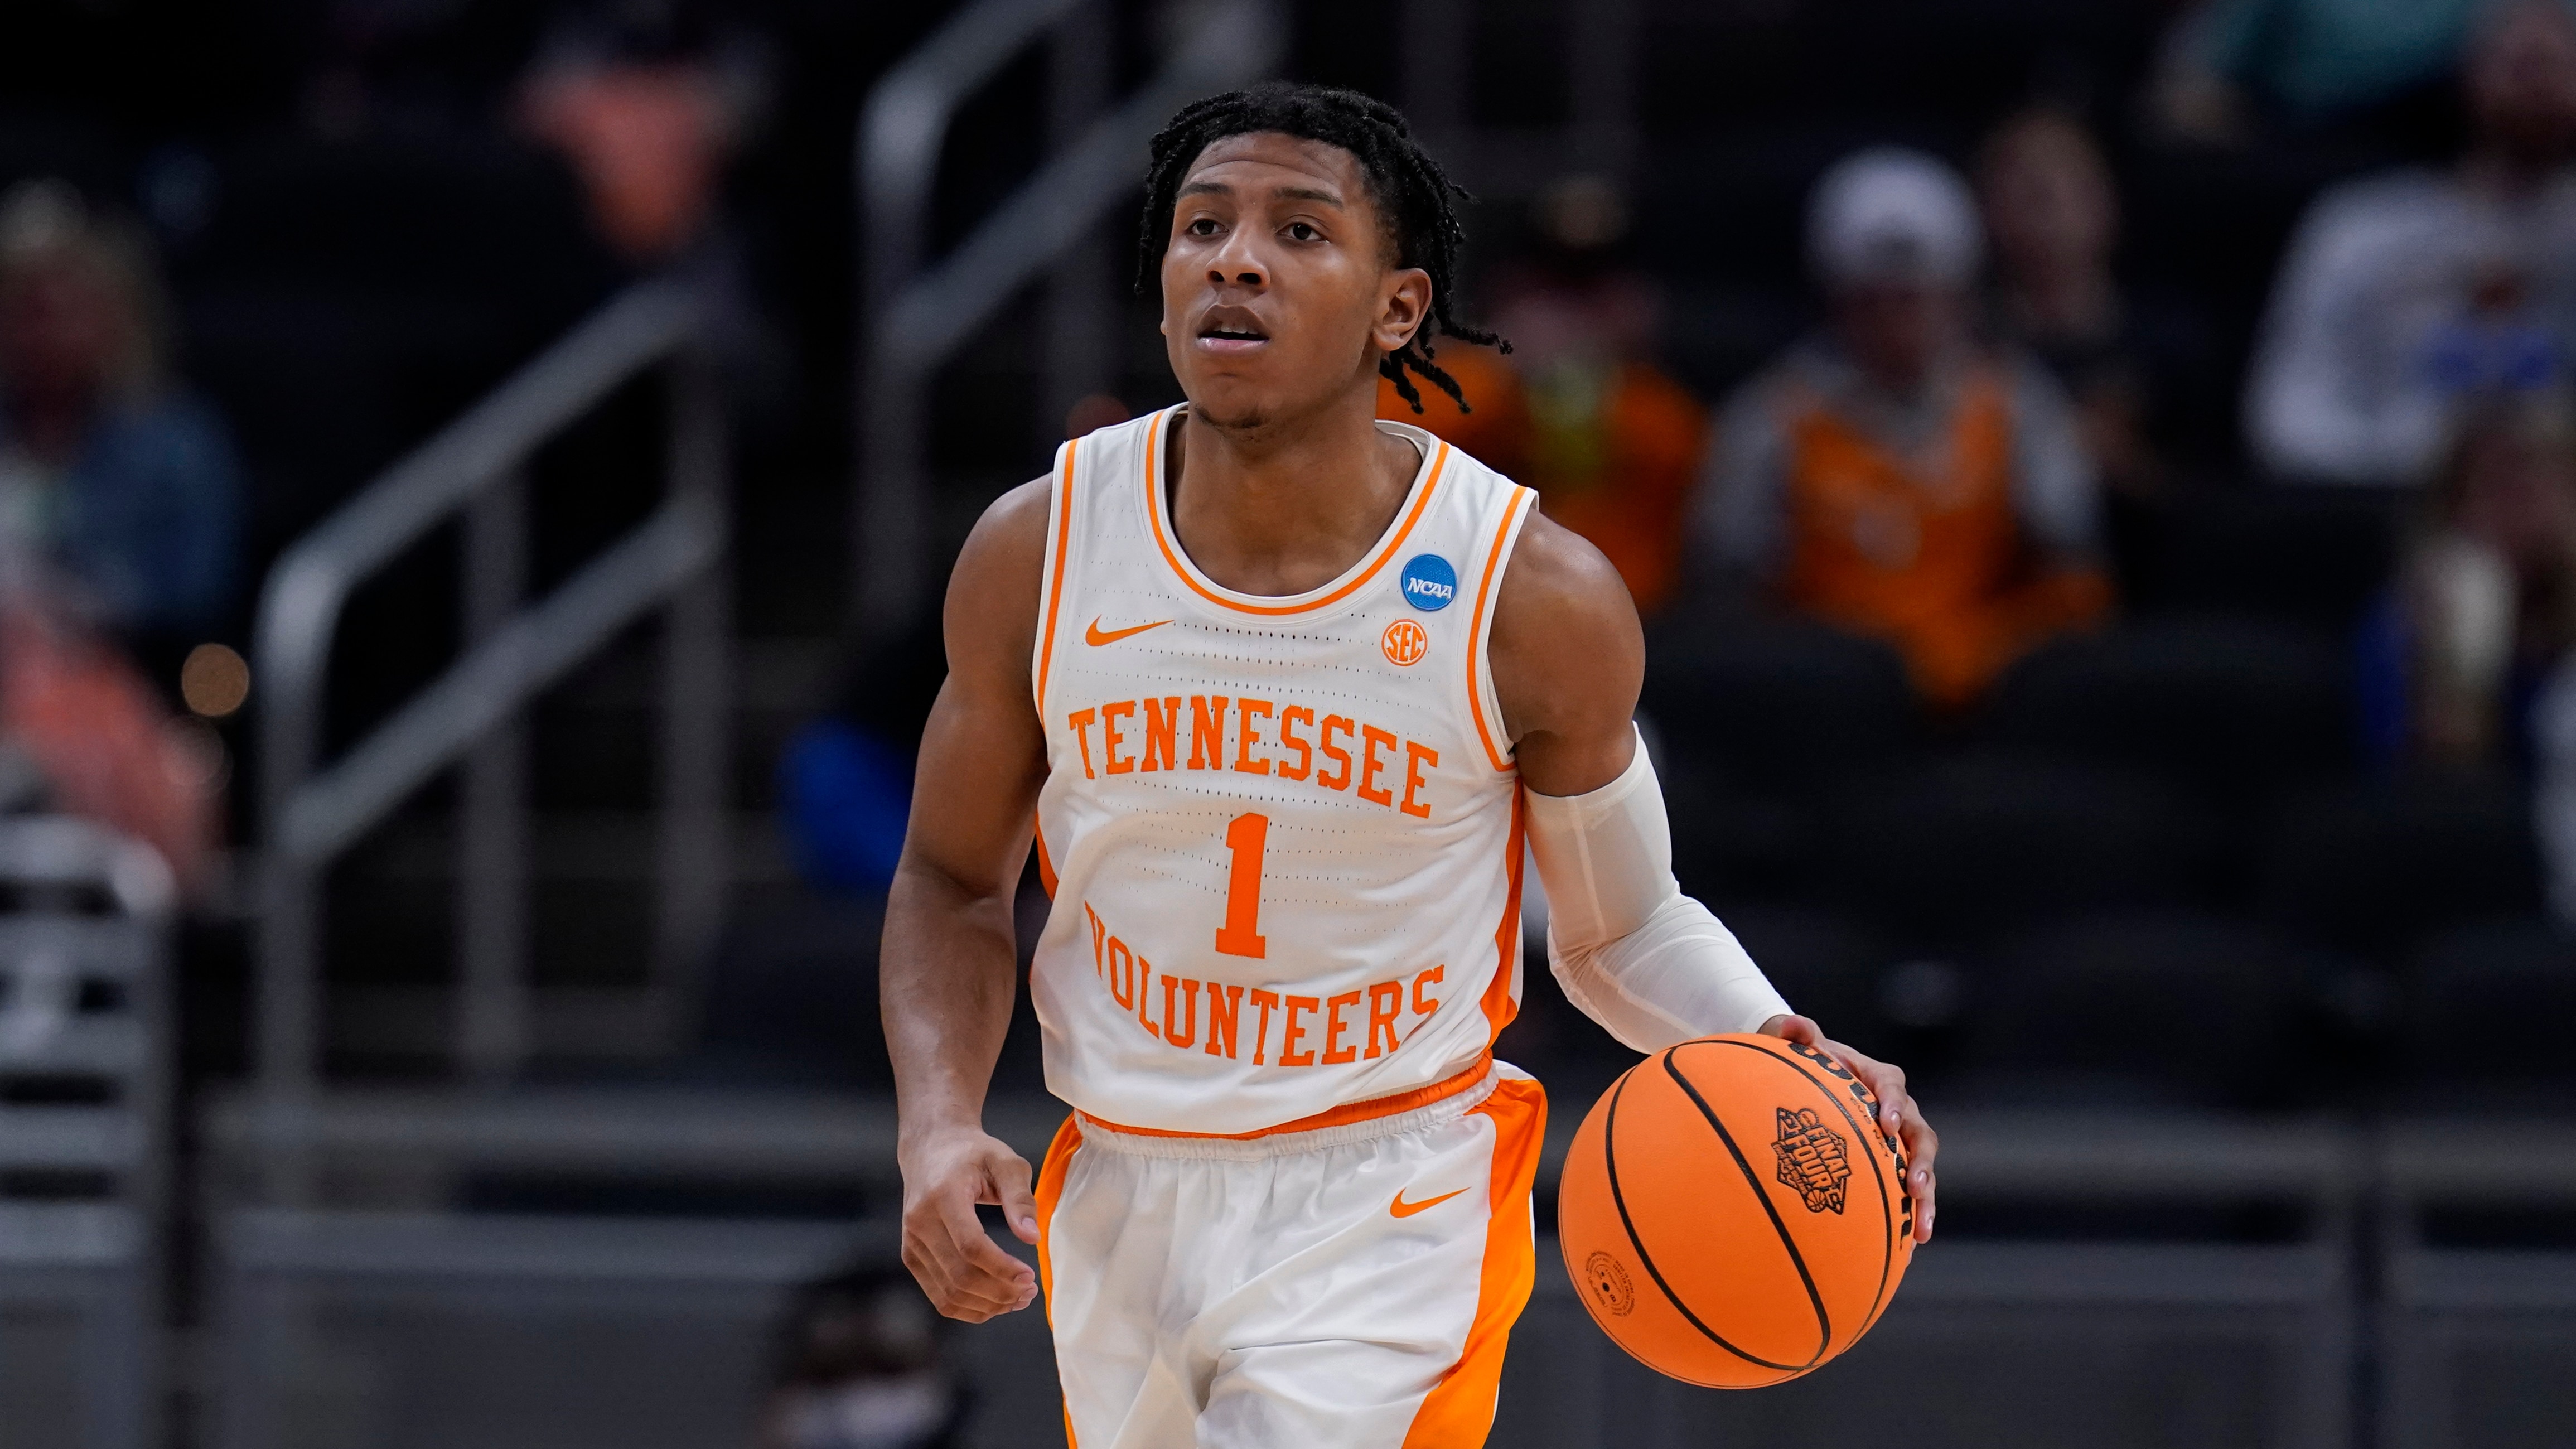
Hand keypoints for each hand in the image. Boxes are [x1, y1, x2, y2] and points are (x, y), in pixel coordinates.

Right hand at [898, 1125, 1041, 1320]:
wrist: (931, 1148)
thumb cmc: (973, 1154)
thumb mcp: (1005, 1162)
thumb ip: (1021, 1198)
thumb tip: (1032, 1238)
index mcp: (943, 1195)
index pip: (971, 1245)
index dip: (1001, 1268)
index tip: (1030, 1276)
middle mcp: (920, 1222)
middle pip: (960, 1275)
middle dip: (999, 1291)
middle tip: (1030, 1291)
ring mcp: (911, 1242)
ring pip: (948, 1293)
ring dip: (987, 1305)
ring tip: (1018, 1299)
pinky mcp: (911, 1256)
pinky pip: (938, 1295)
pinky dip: (969, 1307)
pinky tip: (995, 1302)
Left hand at [1759, 1014, 1937, 1243]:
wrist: (1807, 1080)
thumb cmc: (1803, 1061)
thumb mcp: (1795, 1044)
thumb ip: (1796, 1034)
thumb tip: (1793, 1024)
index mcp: (1875, 1076)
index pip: (1891, 1084)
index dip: (1891, 1102)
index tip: (1884, 1123)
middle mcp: (1895, 1108)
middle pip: (1919, 1132)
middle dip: (1922, 1161)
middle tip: (1916, 1185)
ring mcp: (1897, 1138)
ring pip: (1922, 1165)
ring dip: (1927, 1196)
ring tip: (1924, 1228)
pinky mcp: (1892, 1162)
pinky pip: (1907, 1187)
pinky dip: (1913, 1212)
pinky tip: (1913, 1243)